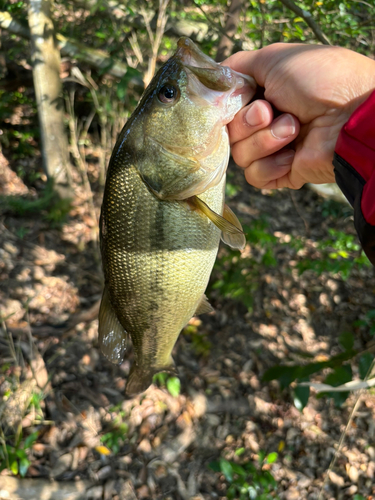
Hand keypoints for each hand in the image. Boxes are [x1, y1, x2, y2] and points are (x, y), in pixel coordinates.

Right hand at [223, 44, 374, 188]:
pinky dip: (271, 165)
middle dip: (248, 121)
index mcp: (262, 94)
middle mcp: (264, 122)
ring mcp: (273, 149)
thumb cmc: (318, 81)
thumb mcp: (274, 58)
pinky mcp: (281, 173)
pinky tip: (292, 155)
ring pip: (240, 155)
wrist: (351, 117)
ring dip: (265, 140)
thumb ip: (238, 65)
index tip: (241, 97)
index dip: (227, 105)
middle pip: (228, 132)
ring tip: (294, 128)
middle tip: (272, 111)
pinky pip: (254, 176)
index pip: (225, 107)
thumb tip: (213, 77)